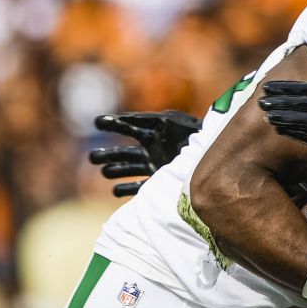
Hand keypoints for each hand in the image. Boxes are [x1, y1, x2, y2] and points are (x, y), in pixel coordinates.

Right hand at [88, 110, 202, 196]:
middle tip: (93, 157)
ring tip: (104, 171)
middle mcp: (150, 149)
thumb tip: (124, 117)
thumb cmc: (193, 133)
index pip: (128, 127)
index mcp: (152, 132)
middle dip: (107, 155)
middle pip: (123, 153)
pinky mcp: (159, 180)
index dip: (113, 124)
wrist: (213, 154)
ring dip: (115, 170)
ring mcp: (153, 165)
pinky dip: (127, 188)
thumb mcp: (170, 123)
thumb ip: (150, 120)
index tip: (98, 122)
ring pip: (127, 169)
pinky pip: (139, 186)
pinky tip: (115, 191)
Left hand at [258, 55, 306, 154]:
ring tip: (267, 117)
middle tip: (261, 102)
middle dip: (278, 104)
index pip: (301, 90)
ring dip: (283, 120)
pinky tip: (284, 132)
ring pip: (301, 123)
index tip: (267, 88)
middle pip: (297, 106)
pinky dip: (297, 135)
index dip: (282, 89)